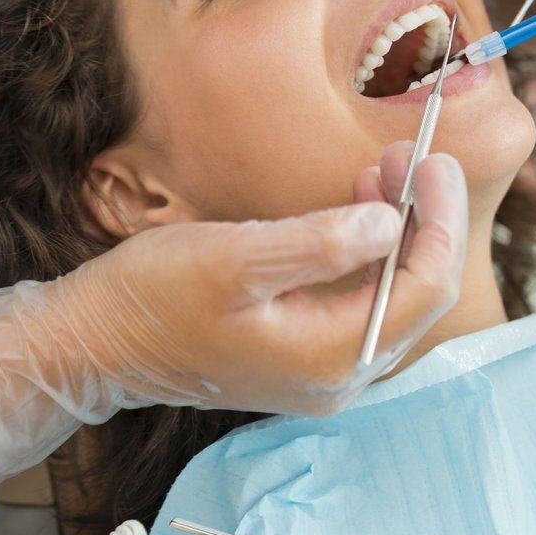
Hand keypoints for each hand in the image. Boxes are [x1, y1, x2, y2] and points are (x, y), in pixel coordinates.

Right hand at [0, 142, 467, 480]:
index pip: (426, 291)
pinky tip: (364, 204)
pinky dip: (372, 249)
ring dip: (401, 230)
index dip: (440, 222)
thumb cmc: (153, 296)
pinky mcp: (309, 352)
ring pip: (396, 294)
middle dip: (426, 221)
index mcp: (331, 358)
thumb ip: (318, 242)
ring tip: (388, 169)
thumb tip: (389, 222)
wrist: (96, 343)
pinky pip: (365, 299)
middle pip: (421, 294)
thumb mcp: (235, 258)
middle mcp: (341, 376)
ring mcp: (326, 369)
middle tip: (414, 158)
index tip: (434, 163)